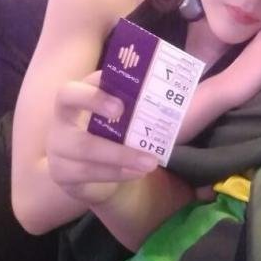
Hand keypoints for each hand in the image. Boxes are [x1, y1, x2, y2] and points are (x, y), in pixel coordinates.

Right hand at [47, 71, 157, 205]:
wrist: (104, 175)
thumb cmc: (122, 135)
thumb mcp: (136, 116)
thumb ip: (153, 101)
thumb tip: (201, 88)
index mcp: (80, 96)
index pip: (76, 85)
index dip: (94, 86)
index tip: (120, 91)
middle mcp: (63, 118)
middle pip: (68, 102)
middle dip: (97, 103)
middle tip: (123, 109)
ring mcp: (58, 146)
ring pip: (84, 147)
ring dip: (120, 153)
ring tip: (150, 162)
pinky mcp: (61, 174)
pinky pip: (88, 173)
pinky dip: (116, 172)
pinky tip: (137, 173)